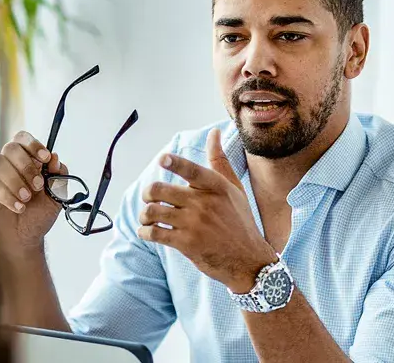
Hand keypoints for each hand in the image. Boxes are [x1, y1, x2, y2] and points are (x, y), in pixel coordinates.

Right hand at [0, 131, 67, 255]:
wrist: (23, 242)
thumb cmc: (36, 219)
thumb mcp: (56, 198)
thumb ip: (58, 178)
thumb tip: (56, 160)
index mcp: (25, 161)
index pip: (23, 139)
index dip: (34, 144)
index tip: (45, 157)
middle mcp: (7, 164)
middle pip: (11, 147)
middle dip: (26, 166)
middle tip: (37, 186)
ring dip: (16, 181)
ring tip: (26, 199)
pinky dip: (7, 195)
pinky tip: (17, 207)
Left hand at [140, 129, 276, 291]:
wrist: (248, 260)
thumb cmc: (239, 220)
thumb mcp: (234, 189)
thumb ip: (219, 161)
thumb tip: (214, 133)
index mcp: (215, 186)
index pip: (191, 170)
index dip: (174, 163)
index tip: (162, 159)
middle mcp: (204, 203)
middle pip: (159, 190)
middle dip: (148, 194)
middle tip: (149, 199)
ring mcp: (194, 224)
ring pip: (153, 211)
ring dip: (144, 214)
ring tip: (147, 217)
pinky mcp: (186, 244)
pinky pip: (154, 233)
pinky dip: (145, 232)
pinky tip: (148, 232)